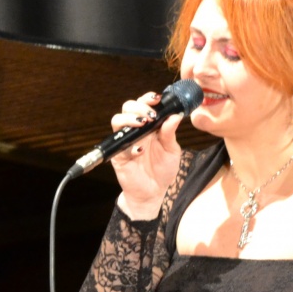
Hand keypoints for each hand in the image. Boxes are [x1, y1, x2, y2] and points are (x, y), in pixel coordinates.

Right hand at [107, 90, 184, 217]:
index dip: (148, 98)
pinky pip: (119, 145)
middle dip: (138, 106)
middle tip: (151, 115)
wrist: (153, 192)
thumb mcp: (172, 150)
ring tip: (143, 124)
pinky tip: (140, 150)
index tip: (157, 99)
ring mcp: (125, 142)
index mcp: (149, 126)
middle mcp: (135, 130)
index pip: (143, 105)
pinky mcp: (118, 156)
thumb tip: (175, 115)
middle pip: (127, 107)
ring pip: (117, 120)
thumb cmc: (162, 170)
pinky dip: (130, 145)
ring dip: (130, 119)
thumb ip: (170, 132)